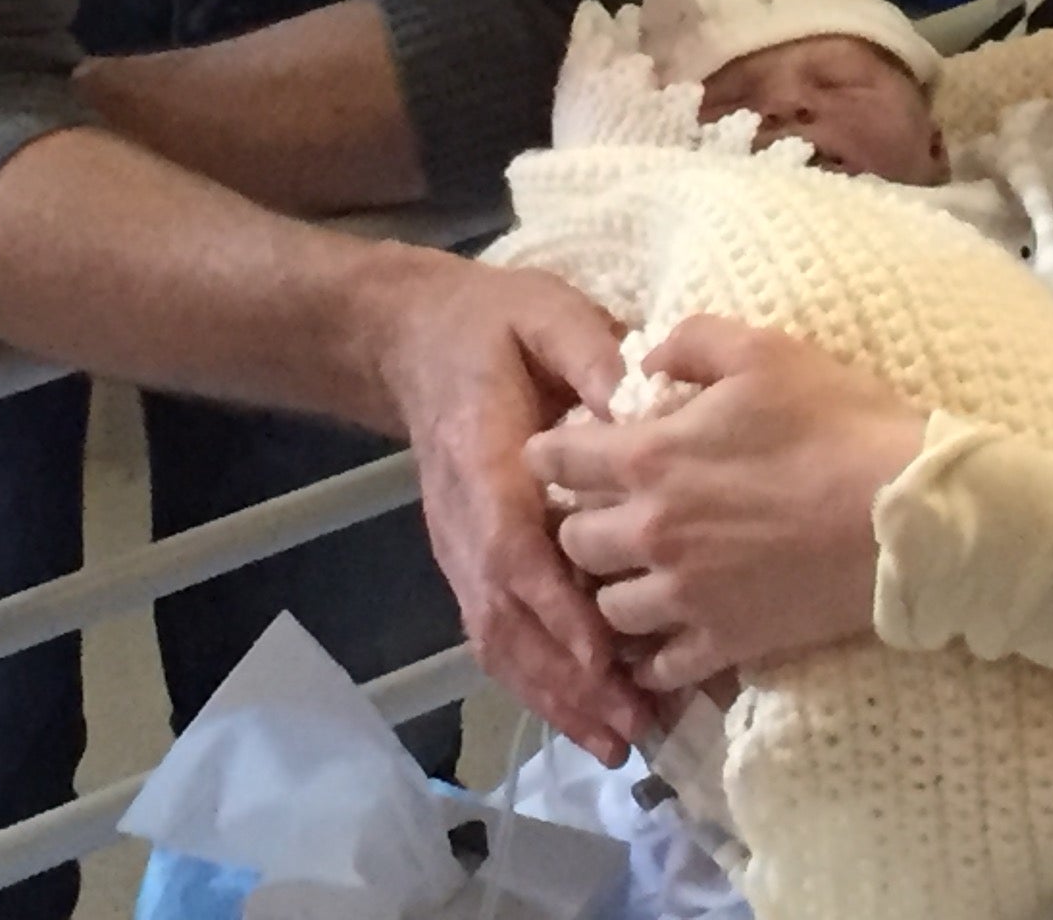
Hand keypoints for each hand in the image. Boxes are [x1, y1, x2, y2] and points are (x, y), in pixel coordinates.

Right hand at [365, 255, 647, 762]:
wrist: (416, 342)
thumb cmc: (494, 326)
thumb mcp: (546, 313)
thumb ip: (588, 351)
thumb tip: (636, 396)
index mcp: (485, 458)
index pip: (512, 545)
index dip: (555, 604)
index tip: (605, 651)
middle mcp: (464, 520)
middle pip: (505, 615)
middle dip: (566, 676)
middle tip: (632, 722)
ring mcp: (461, 550)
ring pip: (500, 639)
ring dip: (556, 696)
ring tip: (620, 739)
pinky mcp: (471, 566)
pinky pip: (499, 637)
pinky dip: (540, 685)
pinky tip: (587, 719)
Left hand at [525, 317, 927, 694]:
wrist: (907, 515)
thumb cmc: (838, 422)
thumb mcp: (764, 351)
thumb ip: (690, 343)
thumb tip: (644, 363)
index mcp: (652, 457)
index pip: (556, 462)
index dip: (547, 455)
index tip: (559, 453)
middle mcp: (652, 532)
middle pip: (571, 542)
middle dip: (577, 523)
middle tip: (602, 512)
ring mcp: (686, 596)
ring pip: (606, 608)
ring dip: (612, 588)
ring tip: (635, 573)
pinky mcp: (725, 642)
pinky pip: (659, 666)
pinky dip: (652, 655)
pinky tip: (665, 636)